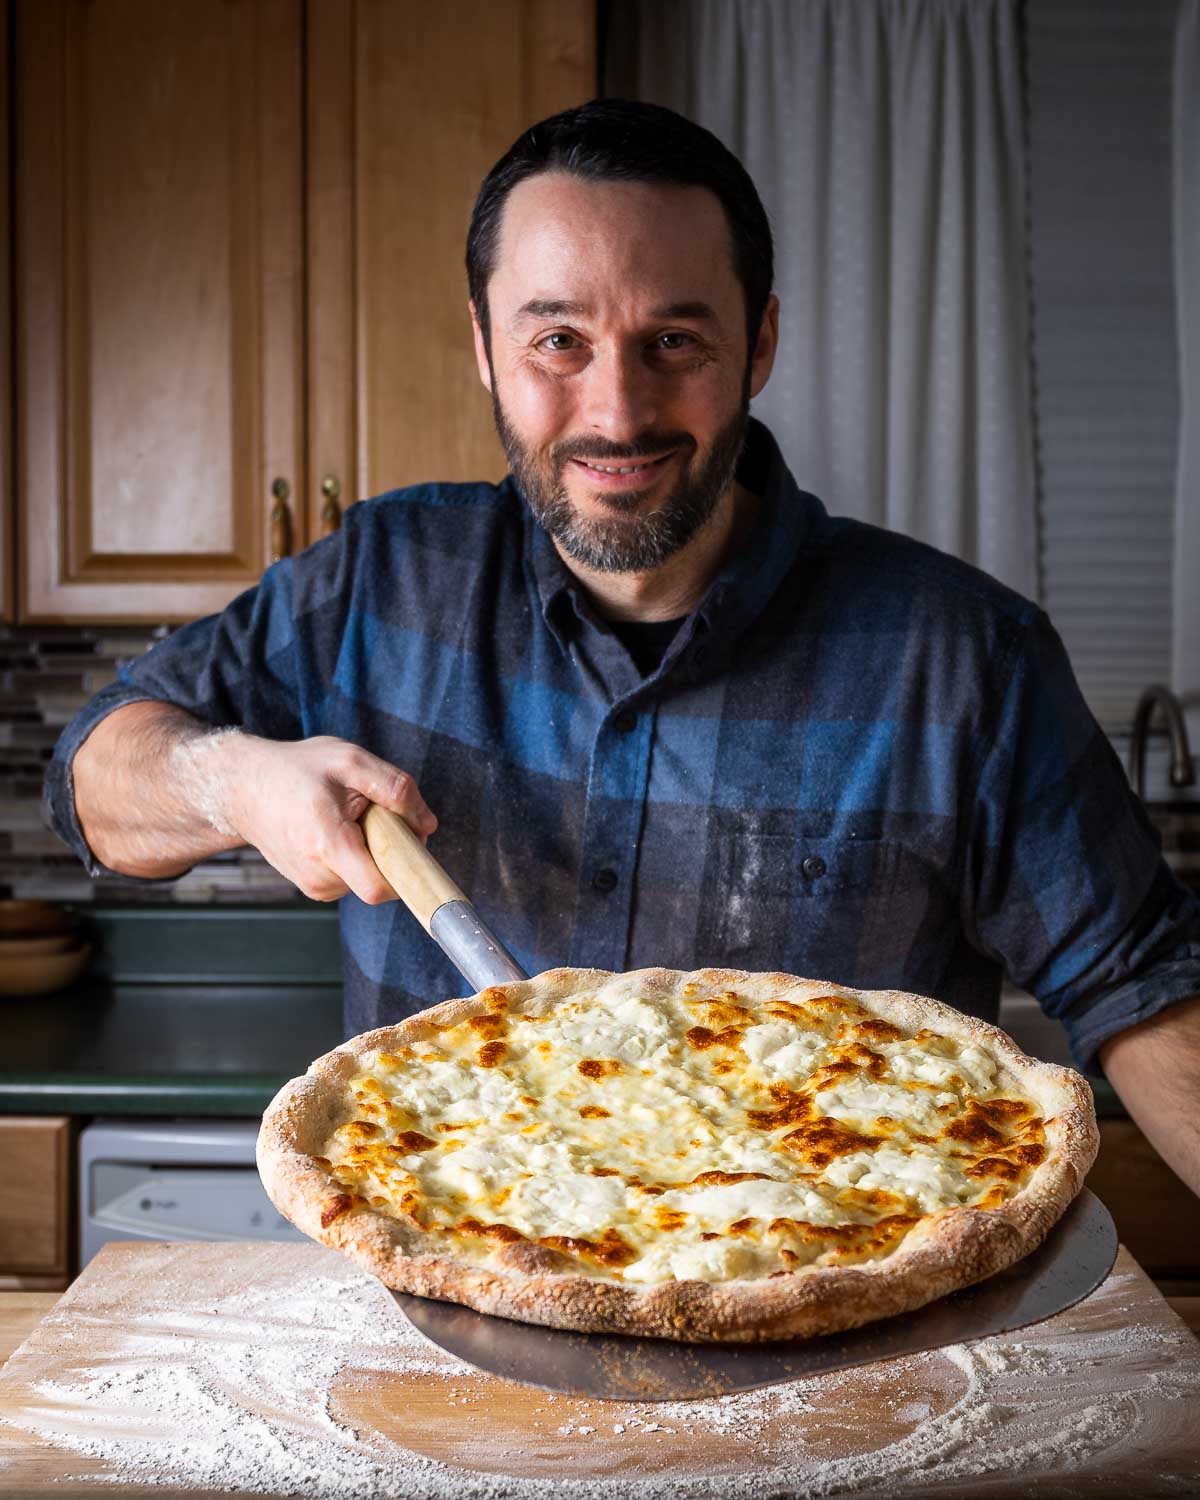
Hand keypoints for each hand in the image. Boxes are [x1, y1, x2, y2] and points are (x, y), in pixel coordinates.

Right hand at [218, 734, 437, 903]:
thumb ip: (396, 789)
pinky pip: (353, 877)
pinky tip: (335, 829)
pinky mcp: (313, 887)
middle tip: (369, 811)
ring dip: (370, 850)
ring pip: (368, 878)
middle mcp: (318, 876)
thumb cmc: (297, 770)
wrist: (243, 787)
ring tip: (344, 817)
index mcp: (328, 845)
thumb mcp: (351, 761)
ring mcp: (313, 886)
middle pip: (380, 879)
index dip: (406, 871)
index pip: (379, 888)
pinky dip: (355, 855)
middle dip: (389, 848)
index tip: (414, 846)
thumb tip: (427, 824)